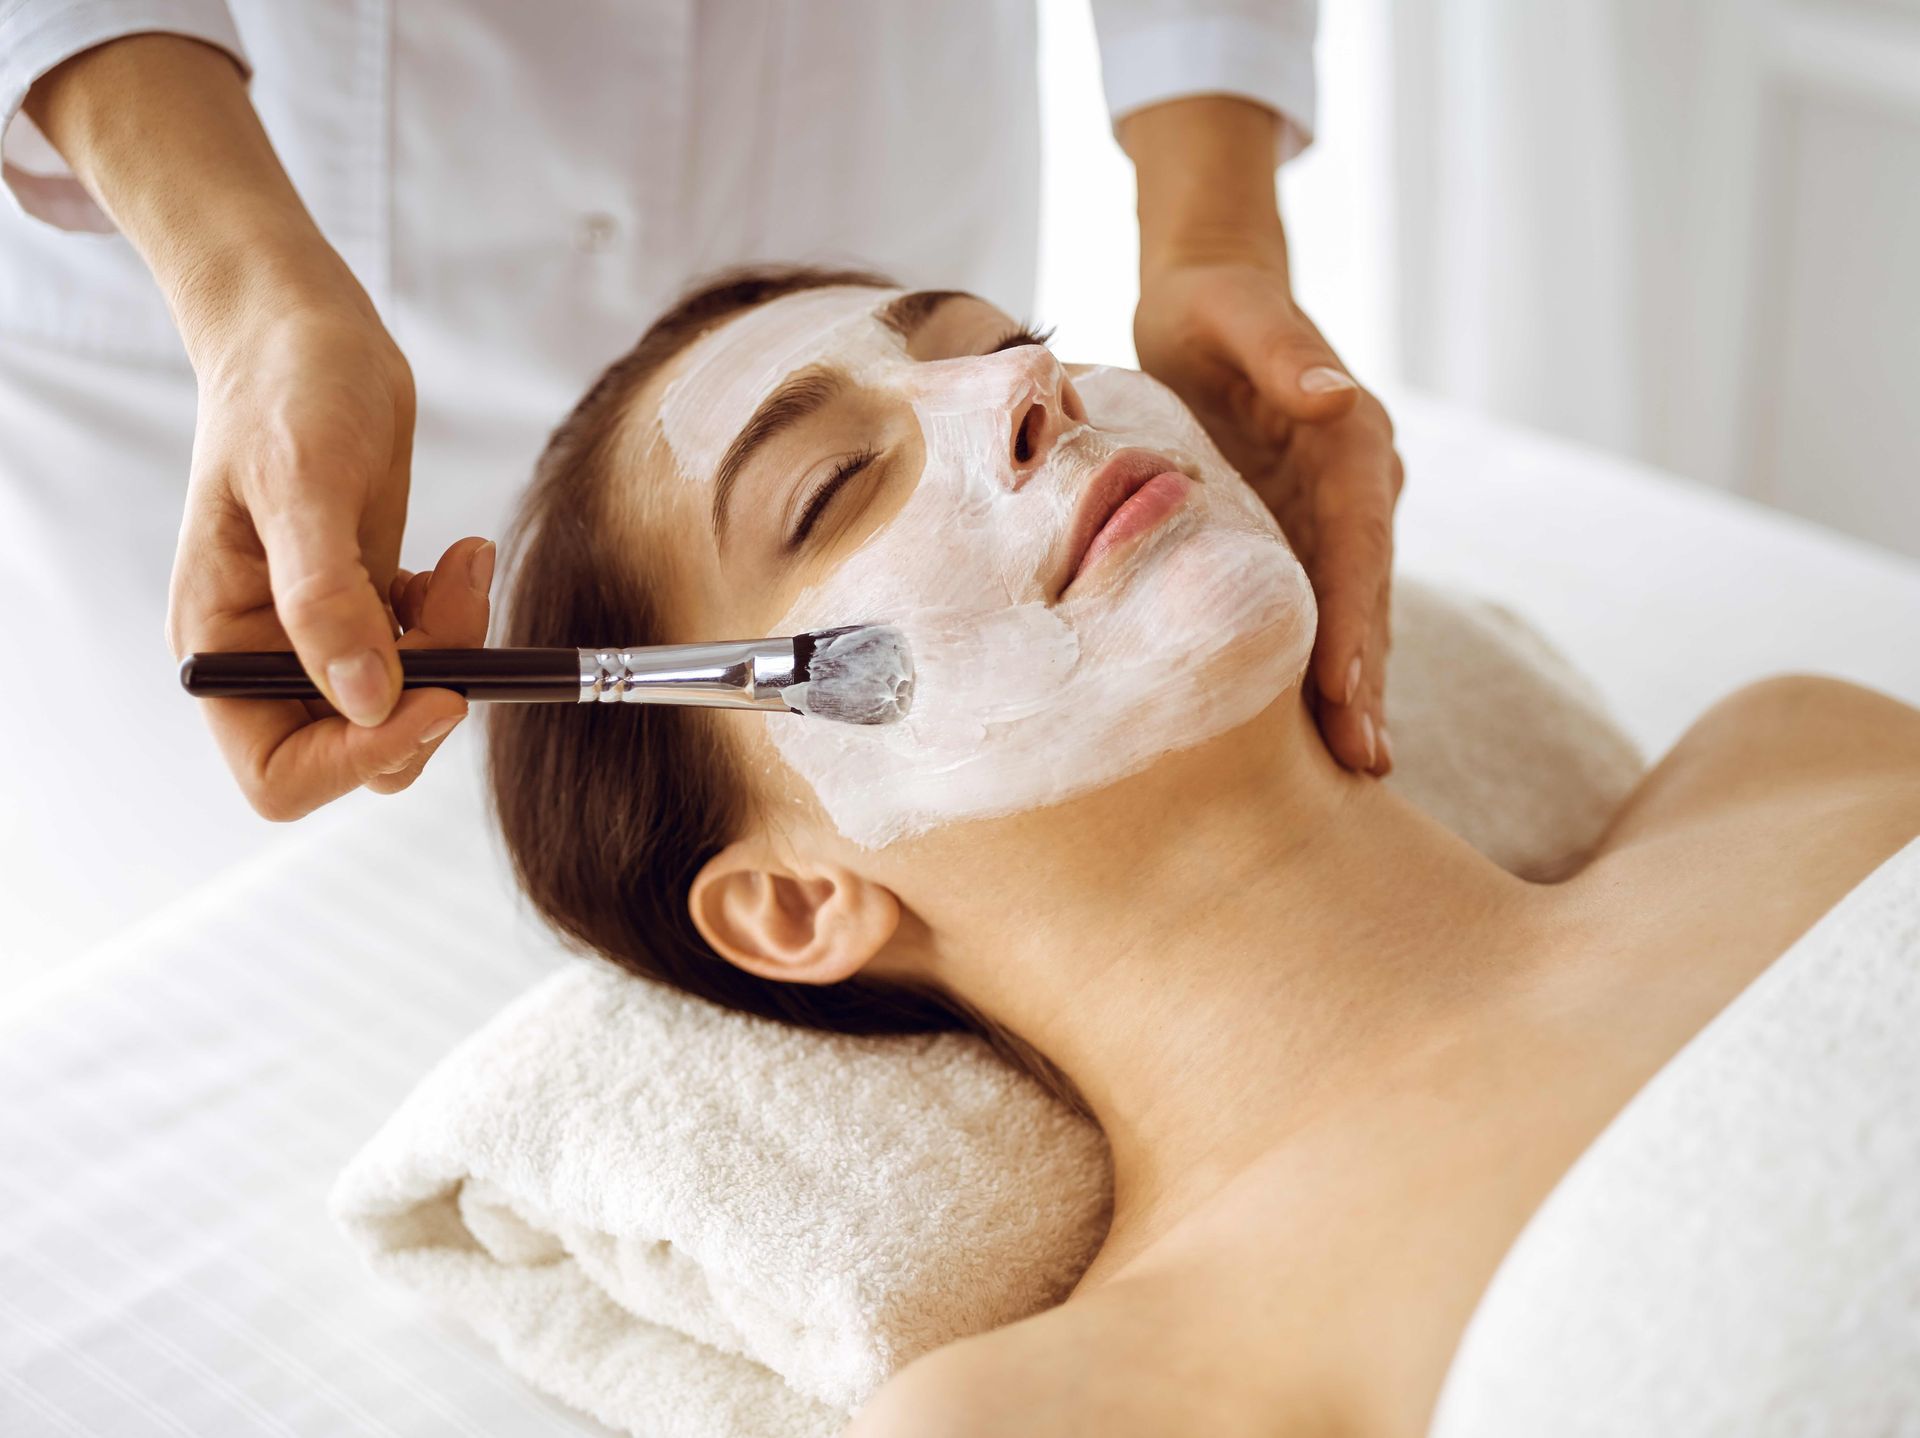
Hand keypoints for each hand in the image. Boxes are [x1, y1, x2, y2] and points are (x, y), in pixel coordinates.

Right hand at [166, 294, 491, 818]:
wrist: (309, 333)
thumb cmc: (285, 387)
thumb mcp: (304, 483)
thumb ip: (326, 599)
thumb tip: (365, 699)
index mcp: (222, 646)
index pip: (280, 774)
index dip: (360, 757)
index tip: (435, 694)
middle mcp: (266, 656)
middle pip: (357, 751)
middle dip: (424, 694)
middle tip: (452, 605)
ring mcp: (320, 636)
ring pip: (403, 708)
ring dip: (451, 650)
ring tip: (459, 566)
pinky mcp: (367, 608)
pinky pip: (426, 658)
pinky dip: (454, 620)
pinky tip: (454, 560)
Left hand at [1134, 259, 1402, 775]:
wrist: (1209, 295)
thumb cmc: (1213, 301)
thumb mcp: (1235, 310)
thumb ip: (1282, 352)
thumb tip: (1333, 397)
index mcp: (1353, 440)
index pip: (1359, 543)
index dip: (1356, 618)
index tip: (1348, 688)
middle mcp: (1358, 485)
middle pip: (1367, 594)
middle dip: (1366, 678)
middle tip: (1364, 759)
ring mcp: (1333, 514)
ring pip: (1350, 611)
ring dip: (1354, 686)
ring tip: (1356, 763)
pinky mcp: (1300, 530)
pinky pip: (1315, 606)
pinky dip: (1319, 663)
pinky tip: (1313, 727)